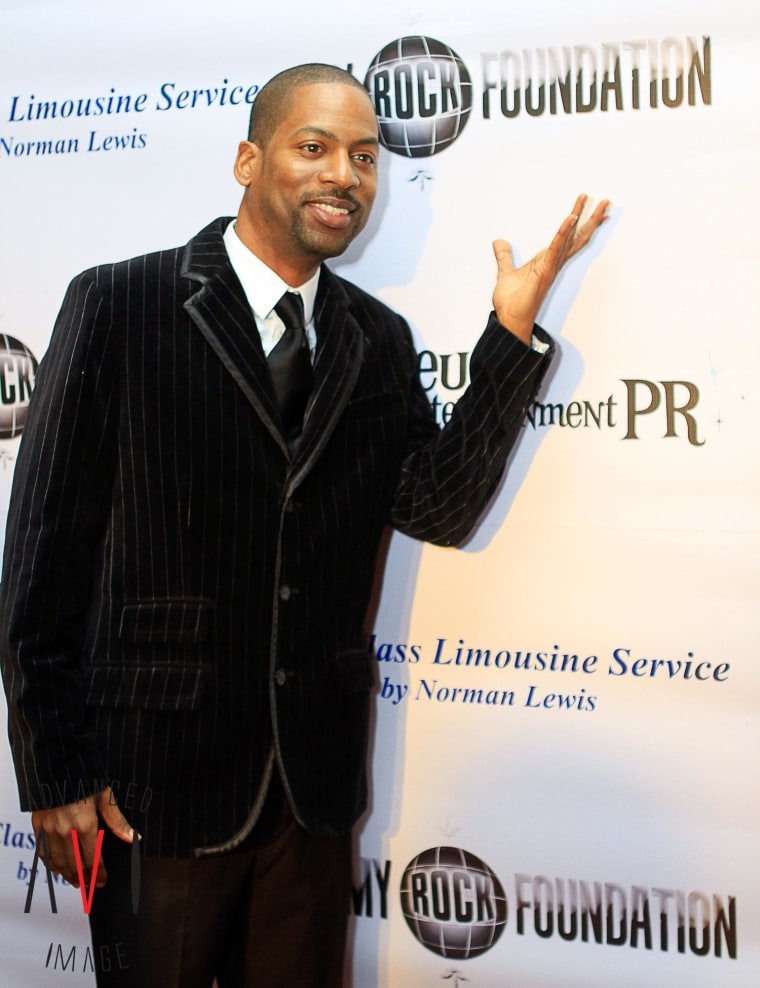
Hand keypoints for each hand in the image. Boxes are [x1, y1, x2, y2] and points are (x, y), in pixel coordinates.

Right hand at [31, 787, 133, 887]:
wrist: (59, 763)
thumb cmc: (86, 778)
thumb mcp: (105, 797)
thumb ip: (117, 821)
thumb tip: (133, 837)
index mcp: (85, 825)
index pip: (92, 859)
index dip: (98, 874)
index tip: (102, 882)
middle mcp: (65, 832)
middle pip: (74, 865)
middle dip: (83, 878)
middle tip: (89, 886)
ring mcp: (49, 830)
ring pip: (57, 862)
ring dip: (66, 874)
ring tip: (75, 880)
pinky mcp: (38, 825)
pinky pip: (43, 852)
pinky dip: (50, 863)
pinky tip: (56, 867)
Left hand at [492, 194, 610, 343]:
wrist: (509, 319)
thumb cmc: (512, 302)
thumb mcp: (505, 272)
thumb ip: (504, 256)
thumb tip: (498, 242)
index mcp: (547, 261)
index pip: (567, 239)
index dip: (578, 224)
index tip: (587, 210)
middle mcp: (554, 263)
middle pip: (577, 236)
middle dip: (591, 218)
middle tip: (606, 202)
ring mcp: (551, 266)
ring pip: (572, 238)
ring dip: (585, 219)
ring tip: (601, 204)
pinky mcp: (545, 270)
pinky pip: (556, 247)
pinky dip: (563, 232)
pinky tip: (571, 218)